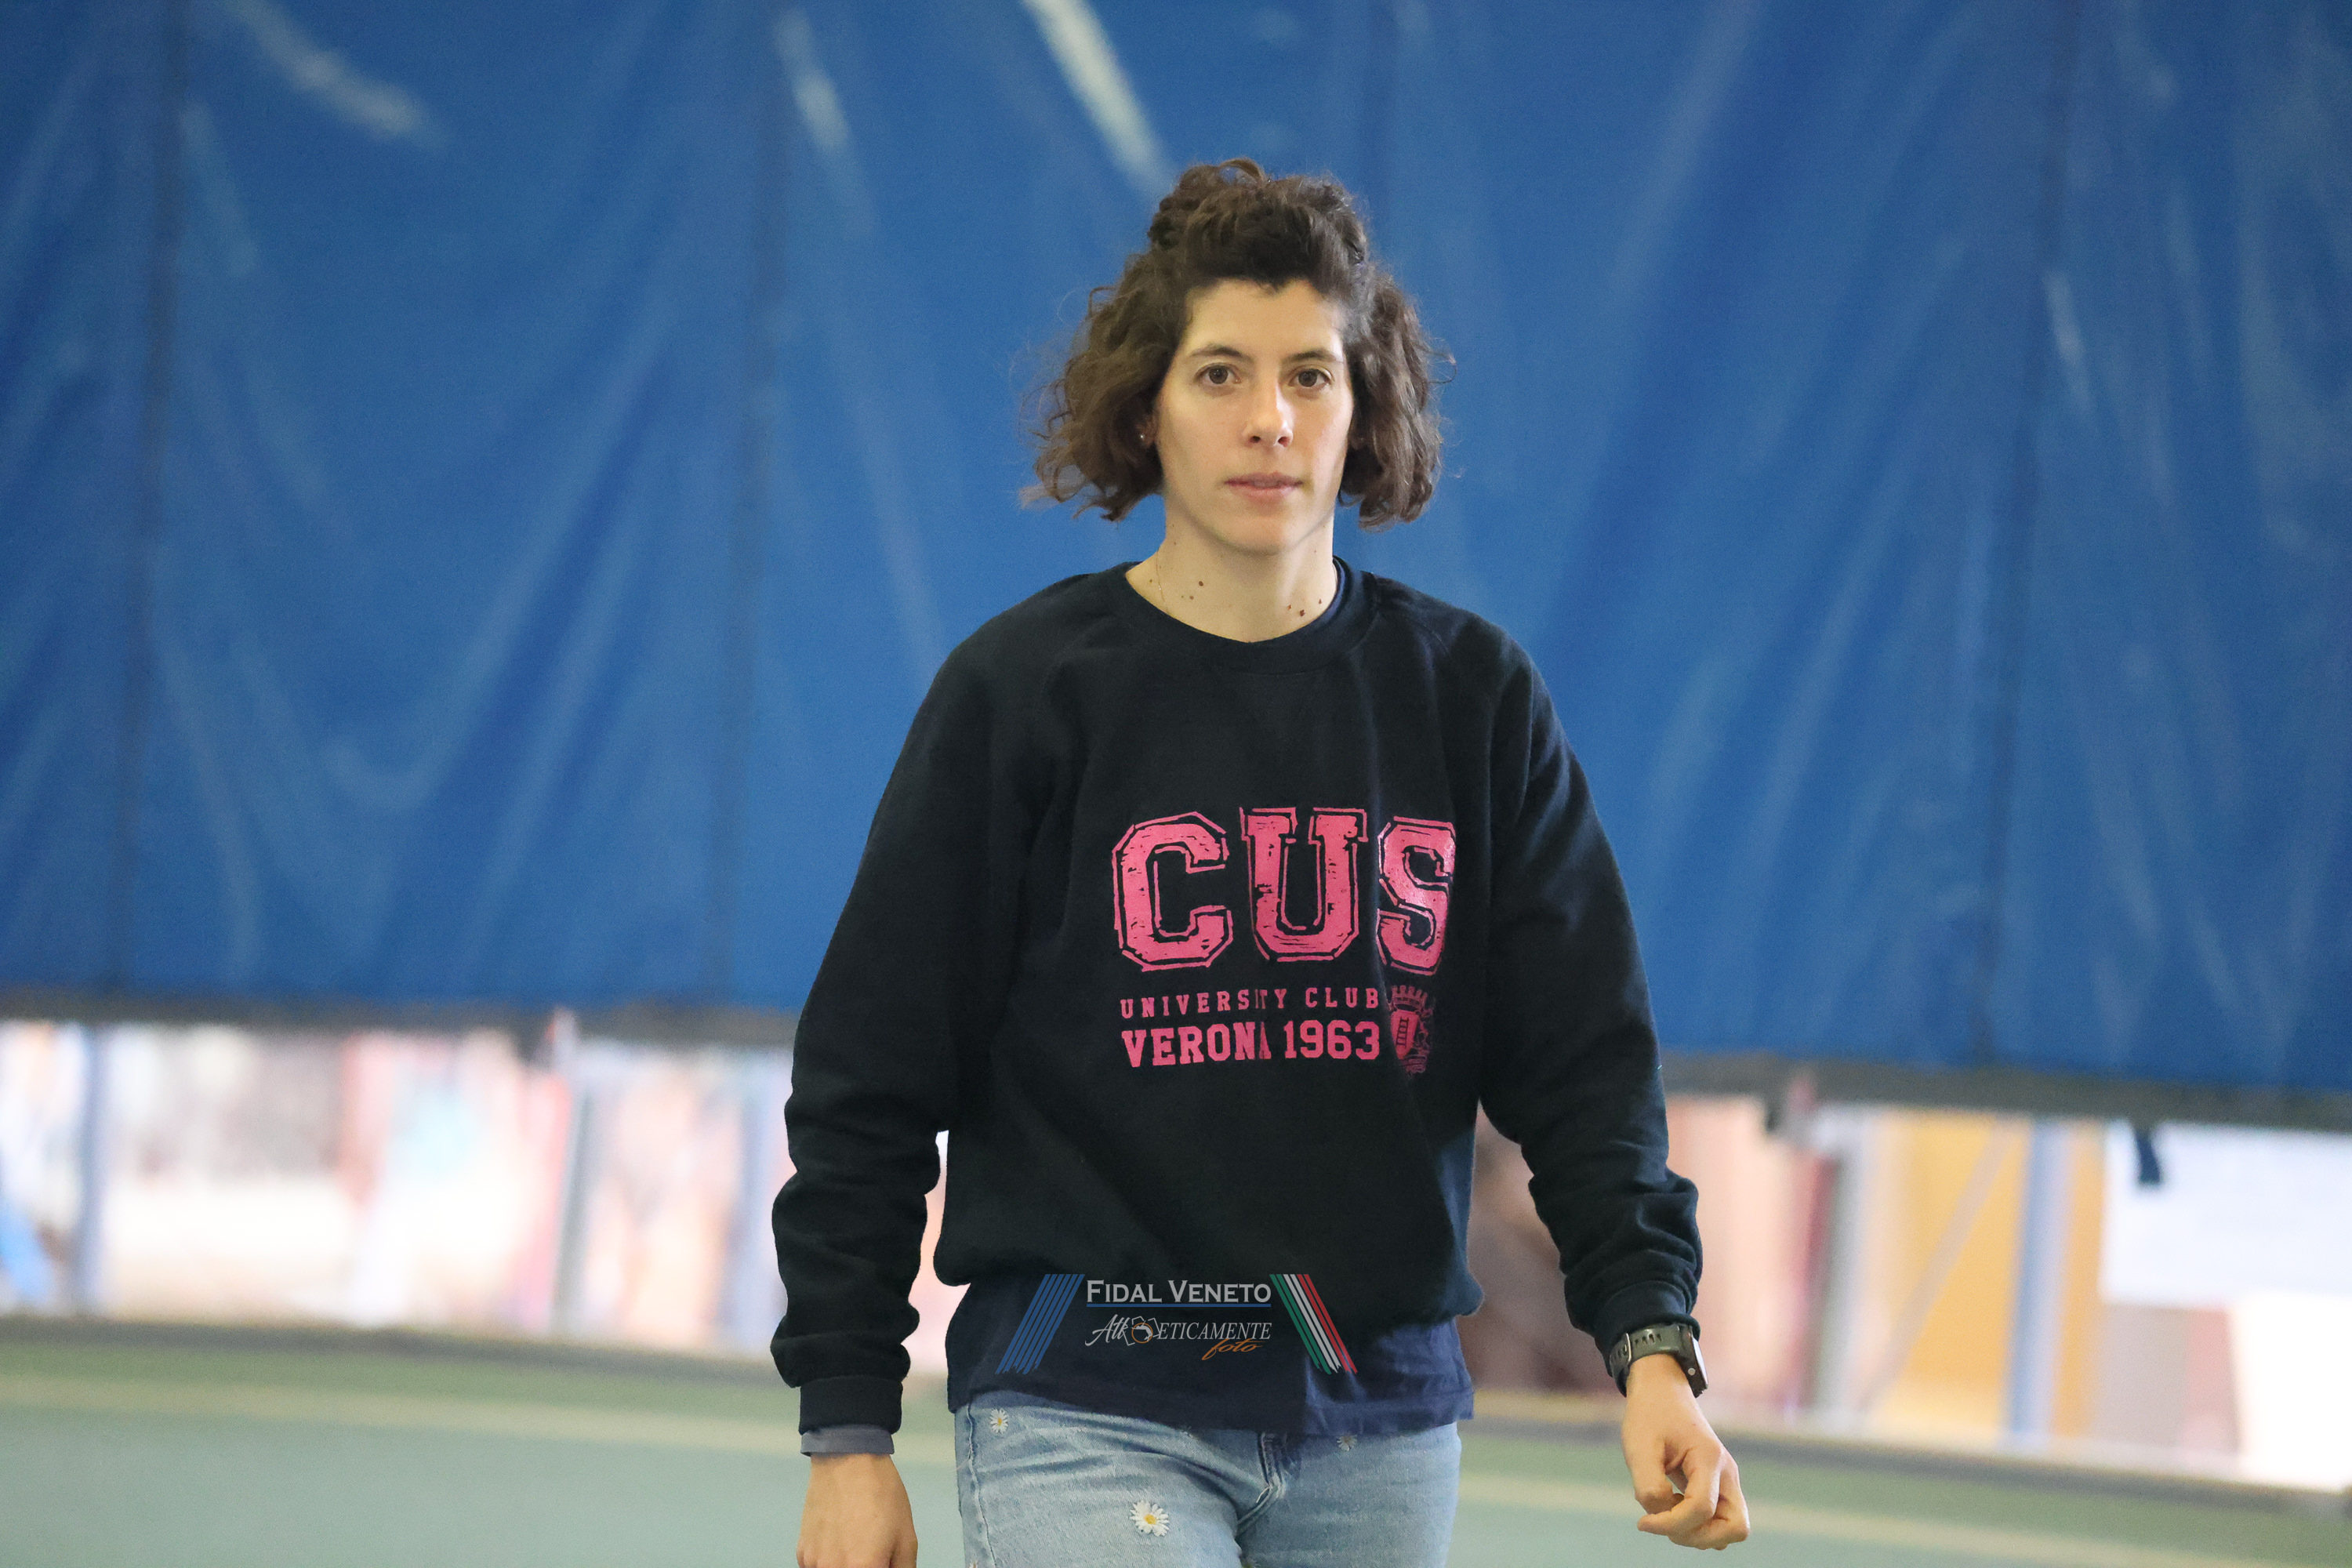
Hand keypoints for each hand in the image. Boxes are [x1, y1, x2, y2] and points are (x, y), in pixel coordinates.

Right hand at [797, 1453, 917, 1567]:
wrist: (847, 1460)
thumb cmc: (881, 1494)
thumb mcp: (906, 1536)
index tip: (884, 1560)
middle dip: (867, 1566)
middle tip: (874, 1551)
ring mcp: (814, 1563)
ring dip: (846, 1565)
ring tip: (856, 1543)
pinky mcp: (802, 1553)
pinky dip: (830, 1562)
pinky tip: (840, 1540)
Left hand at [1620, 1353, 1748, 1548]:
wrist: (1662, 1391)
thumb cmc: (1650, 1416)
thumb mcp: (1638, 1446)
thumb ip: (1648, 1485)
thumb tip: (1661, 1514)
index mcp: (1709, 1459)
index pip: (1702, 1509)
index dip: (1671, 1523)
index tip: (1642, 1522)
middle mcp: (1726, 1473)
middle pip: (1736, 1528)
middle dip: (1698, 1537)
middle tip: (1664, 1523)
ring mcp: (1726, 1480)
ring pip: (1731, 1528)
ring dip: (1698, 1533)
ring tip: (1666, 1514)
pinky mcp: (1718, 1486)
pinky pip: (1719, 1520)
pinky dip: (1697, 1525)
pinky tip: (1672, 1508)